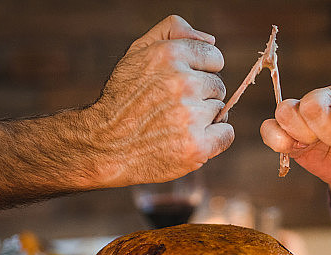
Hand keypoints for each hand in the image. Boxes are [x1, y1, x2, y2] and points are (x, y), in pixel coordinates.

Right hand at [87, 15, 233, 186]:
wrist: (104, 145)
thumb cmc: (122, 98)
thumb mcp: (138, 51)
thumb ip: (173, 32)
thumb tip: (212, 39)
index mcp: (169, 55)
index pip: (214, 56)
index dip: (202, 71)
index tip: (184, 84)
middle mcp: (182, 83)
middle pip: (218, 86)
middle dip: (201, 96)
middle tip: (174, 109)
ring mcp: (190, 116)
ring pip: (220, 111)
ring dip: (205, 118)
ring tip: (176, 126)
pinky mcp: (196, 145)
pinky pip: (226, 135)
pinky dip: (215, 139)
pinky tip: (192, 140)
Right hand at [260, 78, 330, 211]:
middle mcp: (329, 95)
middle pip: (311, 106)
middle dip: (328, 135)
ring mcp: (306, 113)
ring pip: (286, 111)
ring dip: (304, 137)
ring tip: (320, 145)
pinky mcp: (291, 133)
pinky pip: (269, 129)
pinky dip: (278, 141)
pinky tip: (299, 150)